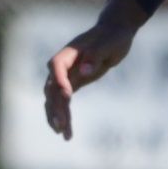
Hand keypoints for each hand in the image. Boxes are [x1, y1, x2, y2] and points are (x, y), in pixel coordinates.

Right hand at [44, 0, 146, 139]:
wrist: (115, 34)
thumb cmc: (112, 36)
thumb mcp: (109, 44)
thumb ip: (96, 55)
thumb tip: (85, 71)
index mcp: (69, 53)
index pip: (57, 66)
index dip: (59, 80)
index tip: (68, 95)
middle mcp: (63, 66)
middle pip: (52, 87)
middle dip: (55, 106)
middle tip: (61, 124)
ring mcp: (66, 76)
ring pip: (55, 99)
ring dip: (58, 116)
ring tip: (63, 134)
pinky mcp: (74, 84)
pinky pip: (64, 103)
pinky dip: (65, 116)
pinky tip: (67, 133)